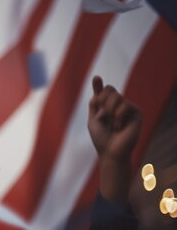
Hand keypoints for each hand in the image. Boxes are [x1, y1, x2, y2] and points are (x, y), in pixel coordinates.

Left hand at [87, 76, 140, 201]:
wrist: (111, 151)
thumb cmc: (102, 138)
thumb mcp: (93, 120)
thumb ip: (95, 105)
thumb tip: (97, 91)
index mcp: (106, 108)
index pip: (102, 93)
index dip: (98, 85)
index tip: (96, 78)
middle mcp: (117, 106)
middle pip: (109, 90)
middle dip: (102, 100)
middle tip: (102, 115)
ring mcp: (127, 108)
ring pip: (116, 96)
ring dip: (109, 109)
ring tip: (112, 123)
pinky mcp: (136, 112)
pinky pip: (125, 104)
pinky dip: (118, 115)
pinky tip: (120, 126)